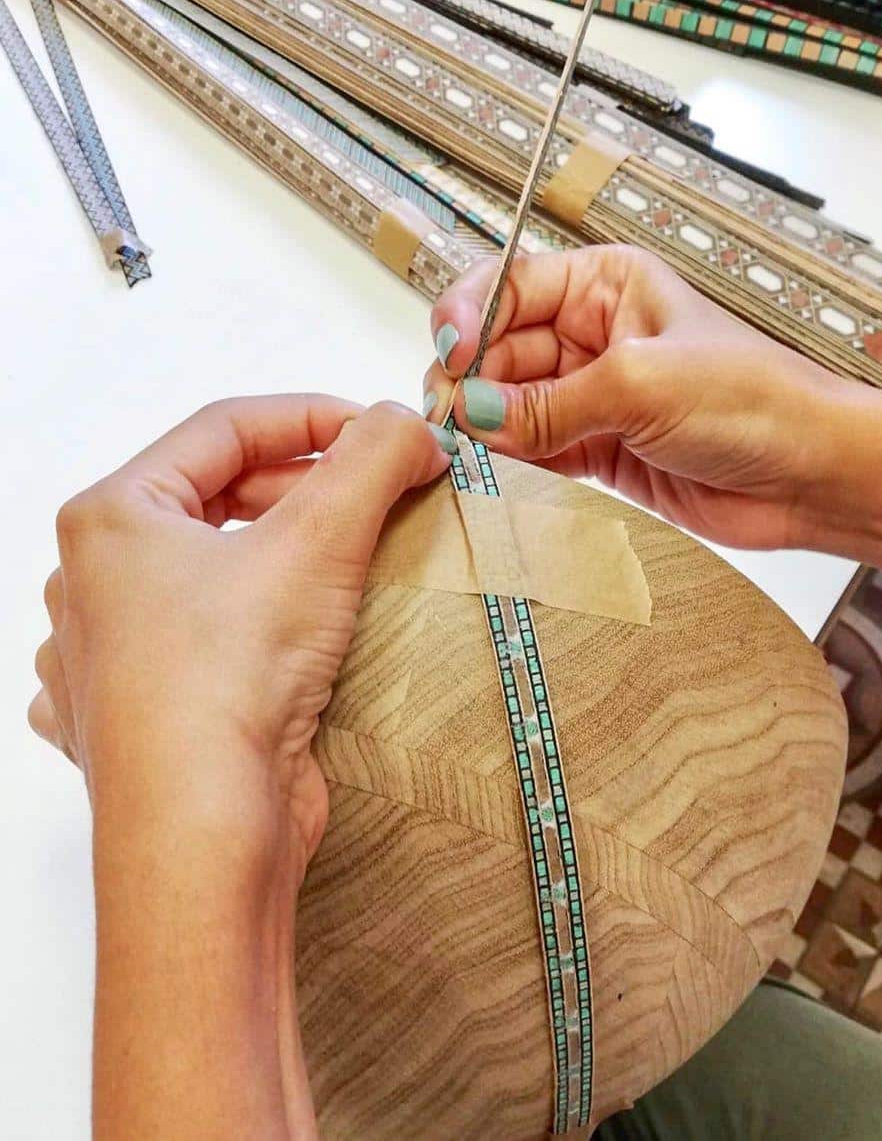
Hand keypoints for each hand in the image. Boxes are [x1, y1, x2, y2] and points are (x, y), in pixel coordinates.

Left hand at [29, 395, 452, 869]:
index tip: (383, 433)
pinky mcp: (144, 715)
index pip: (225, 429)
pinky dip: (253, 624)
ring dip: (283, 556)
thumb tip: (411, 427)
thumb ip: (374, 457)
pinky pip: (201, 643)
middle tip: (383, 494)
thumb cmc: (226, 684)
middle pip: (218, 498)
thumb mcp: (319, 539)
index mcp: (111, 518)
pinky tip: (295, 633)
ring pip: (211, 570)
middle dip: (307, 489)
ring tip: (353, 562)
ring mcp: (111, 654)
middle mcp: (96, 581)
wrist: (202, 838)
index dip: (315, 417)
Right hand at [423, 246, 851, 549]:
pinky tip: (497, 469)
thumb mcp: (642, 382)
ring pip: (508, 402)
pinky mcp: (597, 448)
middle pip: (497, 348)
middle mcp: (593, 333)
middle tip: (452, 418)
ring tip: (471, 448)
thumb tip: (472, 411)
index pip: (508, 287)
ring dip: (485, 425)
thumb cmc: (757, 402)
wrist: (811, 475)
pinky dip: (510, 460)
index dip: (468, 317)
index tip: (448, 356)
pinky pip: (533, 448)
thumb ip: (550, 402)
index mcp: (606, 285)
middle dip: (470, 380)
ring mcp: (593, 393)